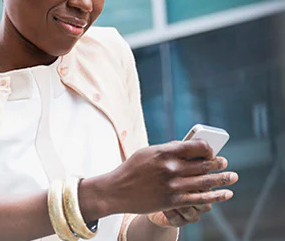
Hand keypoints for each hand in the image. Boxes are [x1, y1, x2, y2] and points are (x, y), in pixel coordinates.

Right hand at [96, 140, 237, 215]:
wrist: (116, 191)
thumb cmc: (132, 169)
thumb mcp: (148, 152)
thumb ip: (168, 149)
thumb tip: (188, 148)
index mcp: (165, 152)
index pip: (197, 147)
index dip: (208, 149)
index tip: (211, 151)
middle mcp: (171, 168)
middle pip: (205, 164)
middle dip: (218, 163)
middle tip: (224, 163)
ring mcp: (173, 185)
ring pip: (206, 182)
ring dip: (223, 179)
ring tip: (232, 177)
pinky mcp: (173, 201)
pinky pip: (201, 199)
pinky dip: (216, 196)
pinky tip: (225, 194)